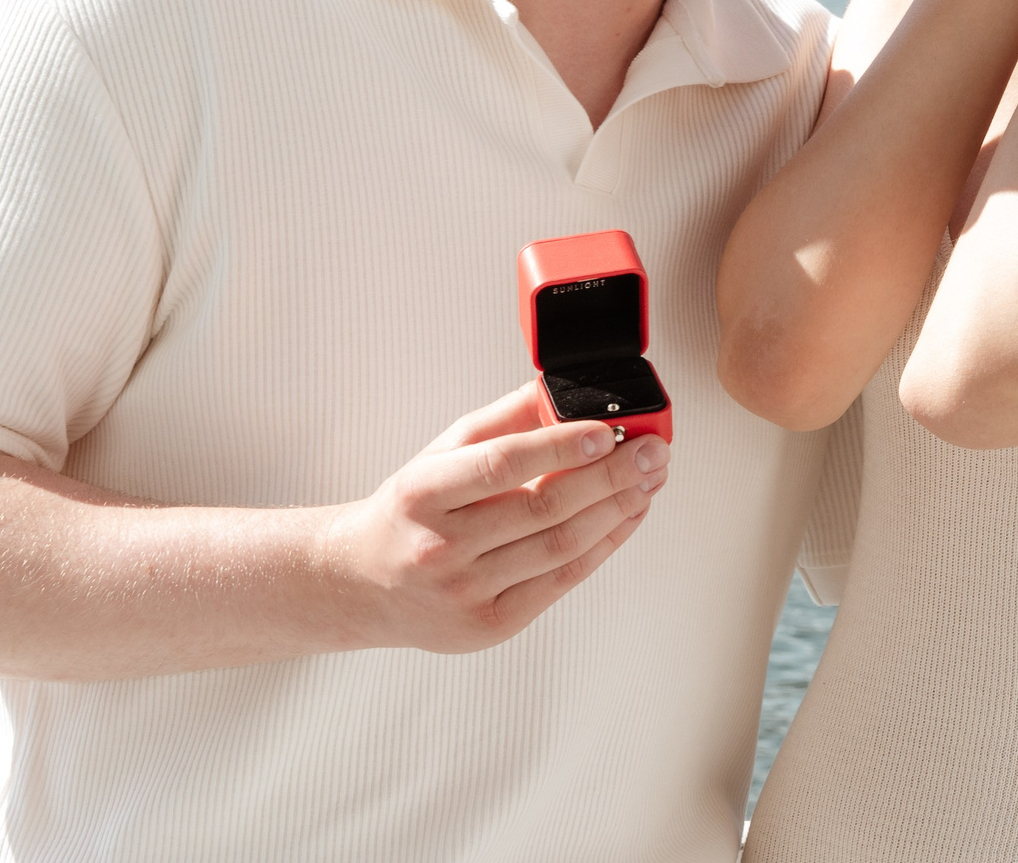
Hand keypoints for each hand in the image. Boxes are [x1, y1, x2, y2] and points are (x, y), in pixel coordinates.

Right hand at [318, 384, 668, 652]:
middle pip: (543, 510)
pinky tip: (626, 516)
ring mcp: (465, 594)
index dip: (559, 447)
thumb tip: (564, 391)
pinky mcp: (490, 625)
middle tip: (653, 451)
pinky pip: (561, 581)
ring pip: (560, 547)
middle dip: (610, 476)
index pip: (500, 466)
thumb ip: (504, 421)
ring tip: (649, 479)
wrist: (364, 584)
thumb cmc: (411, 510)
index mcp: (422, 495)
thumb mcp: (441, 453)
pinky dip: (603, 545)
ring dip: (617, 509)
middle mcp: (440, 548)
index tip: (607, 429)